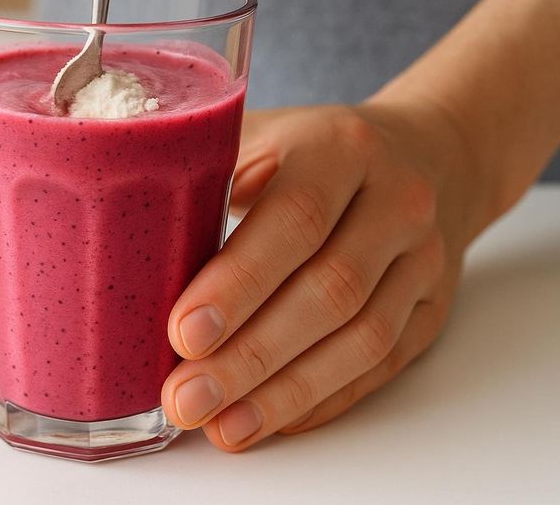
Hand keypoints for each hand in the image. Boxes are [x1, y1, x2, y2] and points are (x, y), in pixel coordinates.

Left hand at [161, 101, 476, 450]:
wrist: (428, 156)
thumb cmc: (316, 149)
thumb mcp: (264, 134)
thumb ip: (208, 172)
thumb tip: (126, 239)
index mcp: (341, 149)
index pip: (296, 219)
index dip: (238, 283)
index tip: (182, 333)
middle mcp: (396, 202)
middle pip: (330, 290)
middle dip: (251, 354)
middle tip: (186, 397)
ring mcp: (424, 258)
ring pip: (362, 339)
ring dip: (285, 392)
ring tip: (221, 424)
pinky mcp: (432, 306)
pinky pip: (381, 366)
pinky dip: (322, 400)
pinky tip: (269, 419)